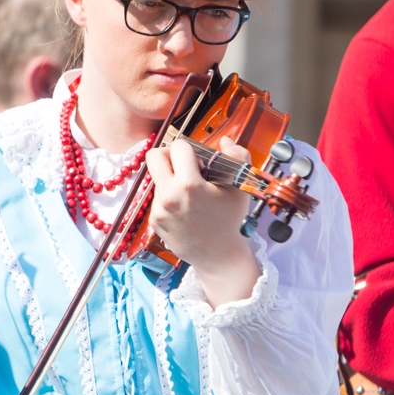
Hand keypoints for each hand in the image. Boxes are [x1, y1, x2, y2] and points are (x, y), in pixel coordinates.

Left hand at [144, 136, 260, 304]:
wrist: (219, 255)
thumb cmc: (231, 220)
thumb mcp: (240, 187)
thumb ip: (237, 157)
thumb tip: (223, 139)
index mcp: (189, 184)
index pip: (177, 147)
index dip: (189, 149)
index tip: (198, 160)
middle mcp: (168, 196)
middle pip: (153, 156)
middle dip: (168, 155)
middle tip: (182, 164)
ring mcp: (158, 209)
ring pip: (156, 178)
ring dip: (170, 178)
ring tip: (190, 193)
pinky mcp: (154, 221)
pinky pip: (156, 198)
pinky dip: (168, 196)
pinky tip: (185, 208)